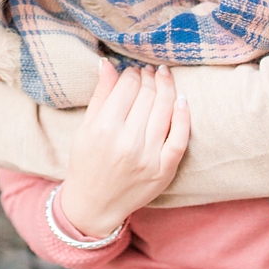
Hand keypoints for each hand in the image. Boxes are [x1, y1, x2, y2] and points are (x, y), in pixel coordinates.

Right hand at [58, 61, 189, 237]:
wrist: (94, 204)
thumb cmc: (86, 162)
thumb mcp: (85, 128)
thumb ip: (100, 95)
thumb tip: (108, 63)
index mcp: (104, 129)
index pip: (127, 87)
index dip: (131, 73)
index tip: (131, 71)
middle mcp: (128, 142)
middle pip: (147, 95)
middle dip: (148, 77)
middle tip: (148, 71)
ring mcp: (149, 157)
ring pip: (165, 109)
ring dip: (166, 87)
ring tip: (163, 77)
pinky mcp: (164, 170)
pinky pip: (181, 138)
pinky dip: (184, 116)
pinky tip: (182, 100)